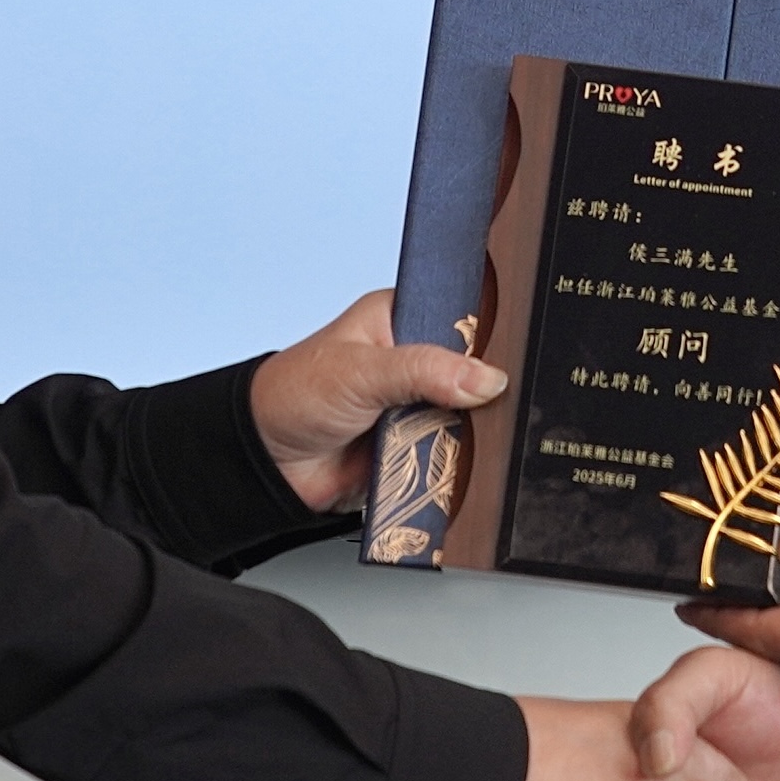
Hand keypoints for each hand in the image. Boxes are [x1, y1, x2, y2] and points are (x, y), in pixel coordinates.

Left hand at [250, 290, 503, 512]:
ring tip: (470, 430)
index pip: (461, 317)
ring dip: (469, 428)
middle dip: (482, 389)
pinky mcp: (417, 444)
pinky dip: (456, 459)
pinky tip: (461, 458)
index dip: (486, 336)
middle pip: (472, 370)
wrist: (268, 463)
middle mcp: (414, 359)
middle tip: (491, 401)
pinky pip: (451, 452)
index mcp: (401, 318)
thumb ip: (424, 370)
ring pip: (467, 414)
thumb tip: (486, 378)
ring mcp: (417, 403)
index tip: (511, 354)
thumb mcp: (362, 370)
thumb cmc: (295, 395)